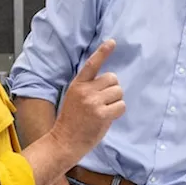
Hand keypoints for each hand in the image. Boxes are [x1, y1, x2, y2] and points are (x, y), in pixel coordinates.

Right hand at [54, 39, 124, 154]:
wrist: (64, 142)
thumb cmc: (71, 122)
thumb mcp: (74, 99)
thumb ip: (88, 89)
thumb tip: (110, 83)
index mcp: (77, 85)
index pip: (92, 64)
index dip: (103, 52)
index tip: (112, 42)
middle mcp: (85, 91)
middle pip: (113, 79)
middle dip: (113, 90)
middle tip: (104, 102)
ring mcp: (93, 102)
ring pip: (119, 92)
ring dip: (116, 101)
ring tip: (104, 111)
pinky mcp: (102, 114)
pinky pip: (121, 106)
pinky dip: (118, 112)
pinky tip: (107, 118)